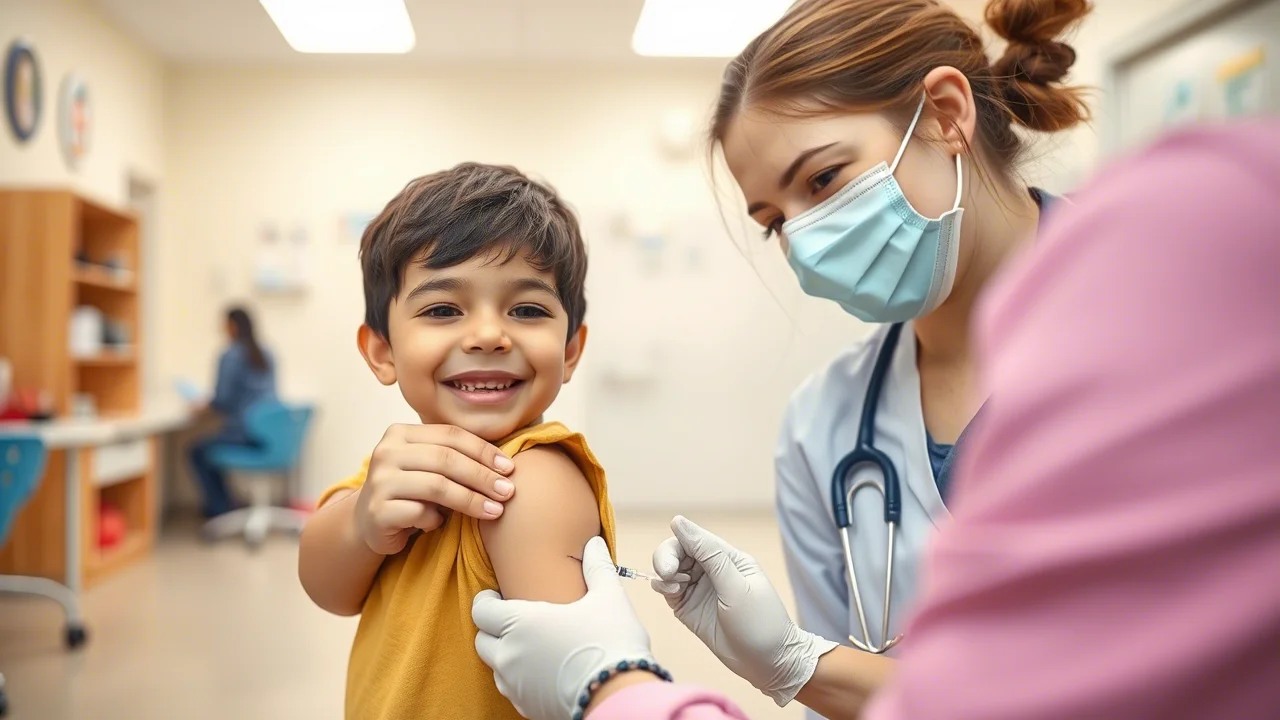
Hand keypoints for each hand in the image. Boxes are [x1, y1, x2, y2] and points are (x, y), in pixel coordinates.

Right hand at [354, 423, 514, 554]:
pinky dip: (437, 520)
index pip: (451, 435)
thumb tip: (505, 466)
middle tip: (508, 492)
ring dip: (471, 500)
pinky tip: (440, 524)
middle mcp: (386, 452)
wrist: (369, 521)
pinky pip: (420, 513)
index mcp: (401, 433)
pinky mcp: (378, 511)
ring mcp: (379, 481)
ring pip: (437, 487)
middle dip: (483, 476)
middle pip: (446, 460)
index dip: (484, 451)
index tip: (509, 468)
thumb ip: (455, 457)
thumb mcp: (429, 467)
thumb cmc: (411, 491)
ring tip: (495, 511)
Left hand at [473, 536, 656, 719]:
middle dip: (492, 628)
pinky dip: (519, 678)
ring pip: (495, 667)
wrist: (619, 695)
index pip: (481, 610)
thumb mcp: (608, 598)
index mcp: (521, 623)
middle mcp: (509, 655)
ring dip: (505, 654)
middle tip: (513, 620)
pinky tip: (541, 671)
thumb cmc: (611, 643)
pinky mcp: (526, 707)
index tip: (497, 596)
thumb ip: (597, 567)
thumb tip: (594, 544)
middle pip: (482, 640)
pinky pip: (512, 689)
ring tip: (529, 646)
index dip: (486, 602)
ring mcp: (515, 685)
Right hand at [651, 516, 836, 705]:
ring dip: (664, 574)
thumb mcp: (736, 586)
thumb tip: (679, 522)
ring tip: (675, 588)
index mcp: (728, 558)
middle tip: (668, 575)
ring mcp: (699, 589)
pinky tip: (673, 593)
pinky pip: (668, 589)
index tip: (670, 562)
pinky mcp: (689, 608)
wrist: (769, 664)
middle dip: (666, 559)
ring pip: (669, 569)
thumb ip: (708, 554)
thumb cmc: (761, 623)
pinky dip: (663, 587)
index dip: (677, 542)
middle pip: (677, 551)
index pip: (694, 538)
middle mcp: (711, 570)